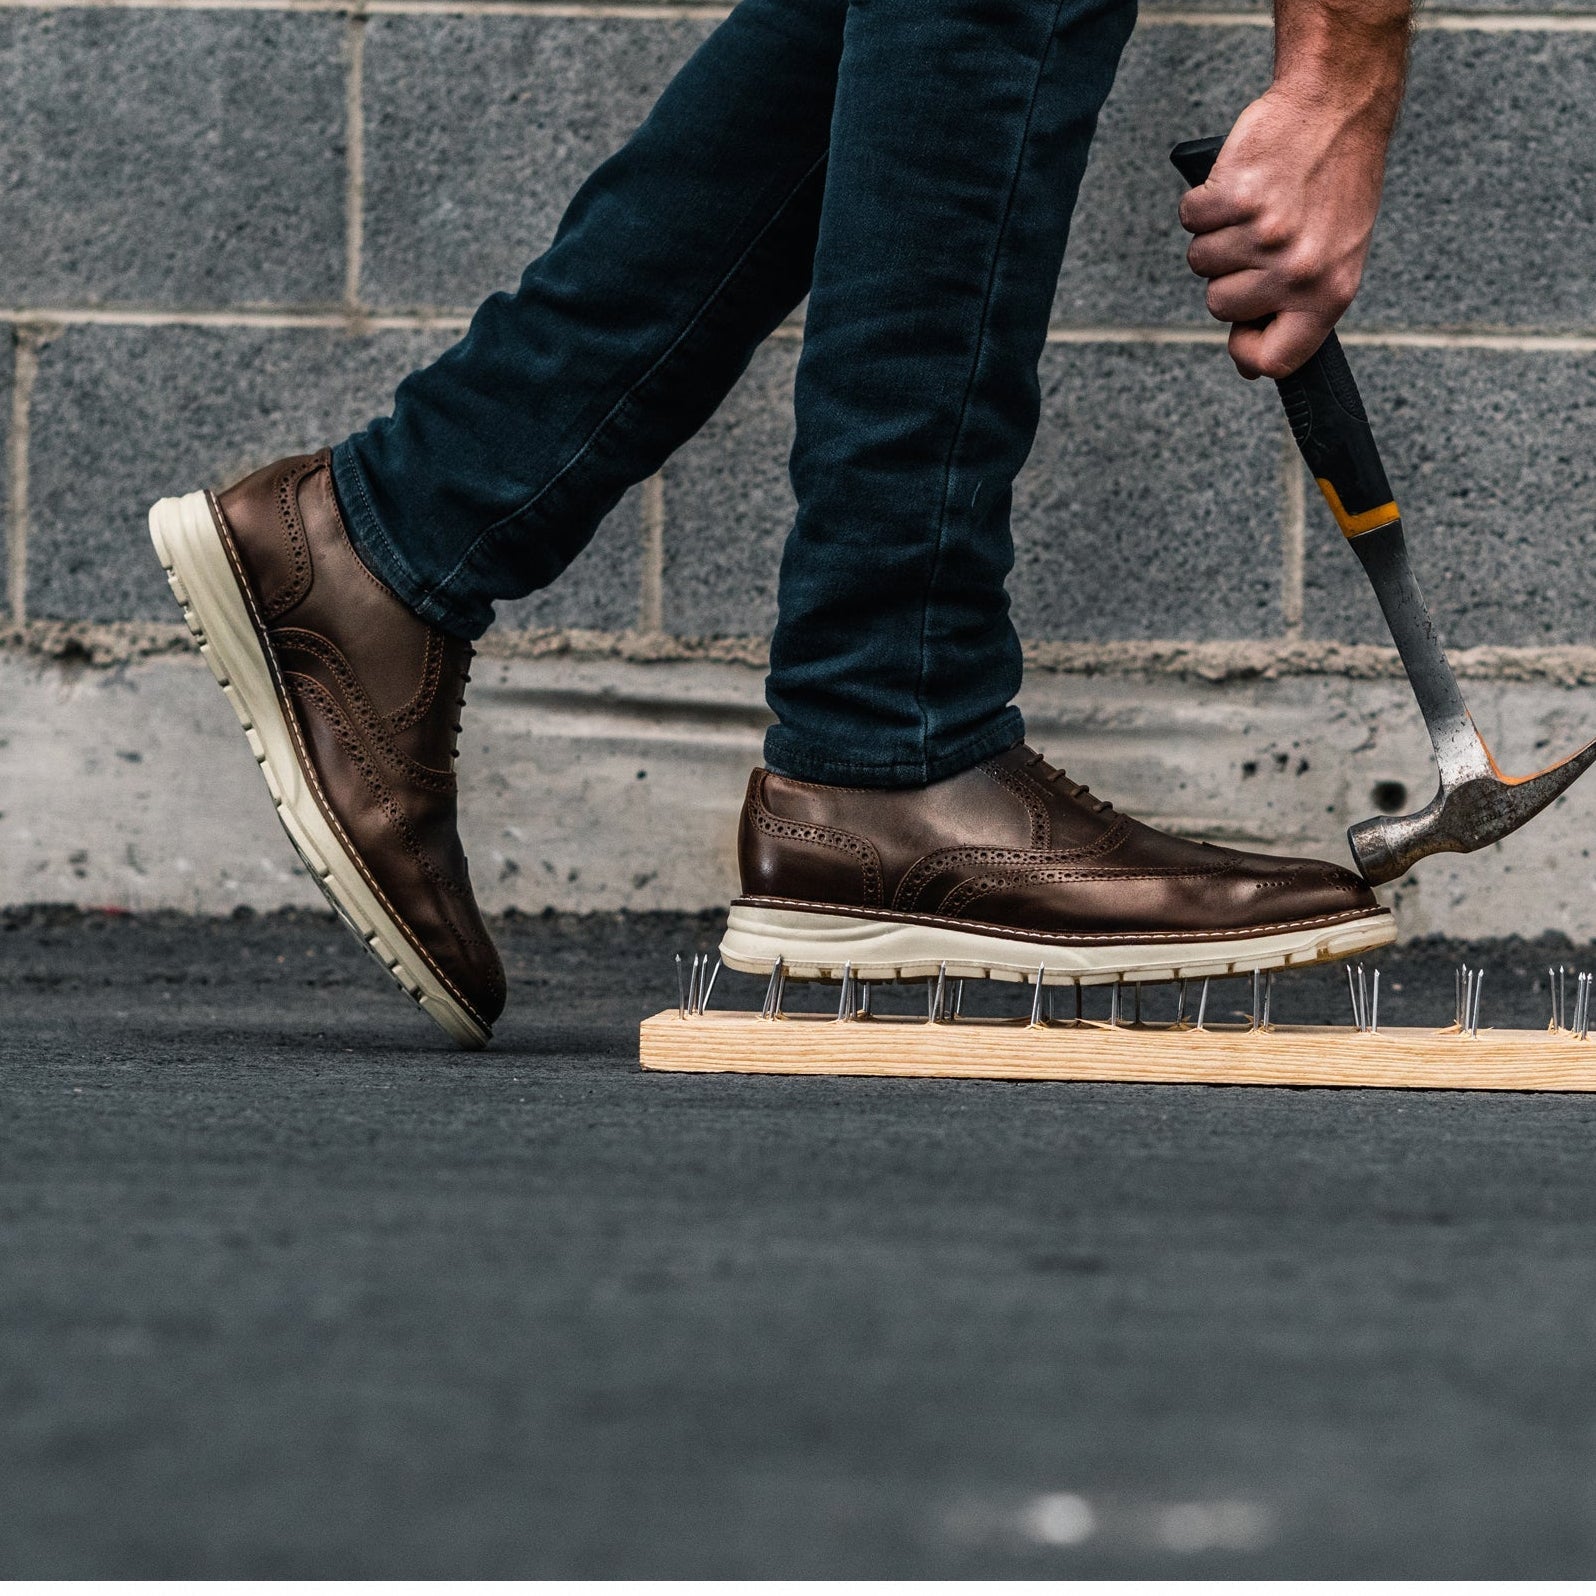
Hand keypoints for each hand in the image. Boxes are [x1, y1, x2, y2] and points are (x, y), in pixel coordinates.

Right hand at [1179, 81, 1395, 379]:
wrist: (1338, 104)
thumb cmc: (1337, 180)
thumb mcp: (1337, 254)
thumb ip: (1298, 309)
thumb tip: (1252, 365)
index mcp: (1329, 292)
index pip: (1275, 360)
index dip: (1248, 351)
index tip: (1244, 330)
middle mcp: (1297, 269)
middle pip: (1220, 306)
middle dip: (1229, 273)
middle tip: (1262, 235)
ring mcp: (1265, 234)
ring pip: (1201, 262)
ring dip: (1217, 233)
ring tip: (1256, 204)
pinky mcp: (1236, 198)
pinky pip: (1191, 220)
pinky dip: (1204, 200)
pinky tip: (1239, 182)